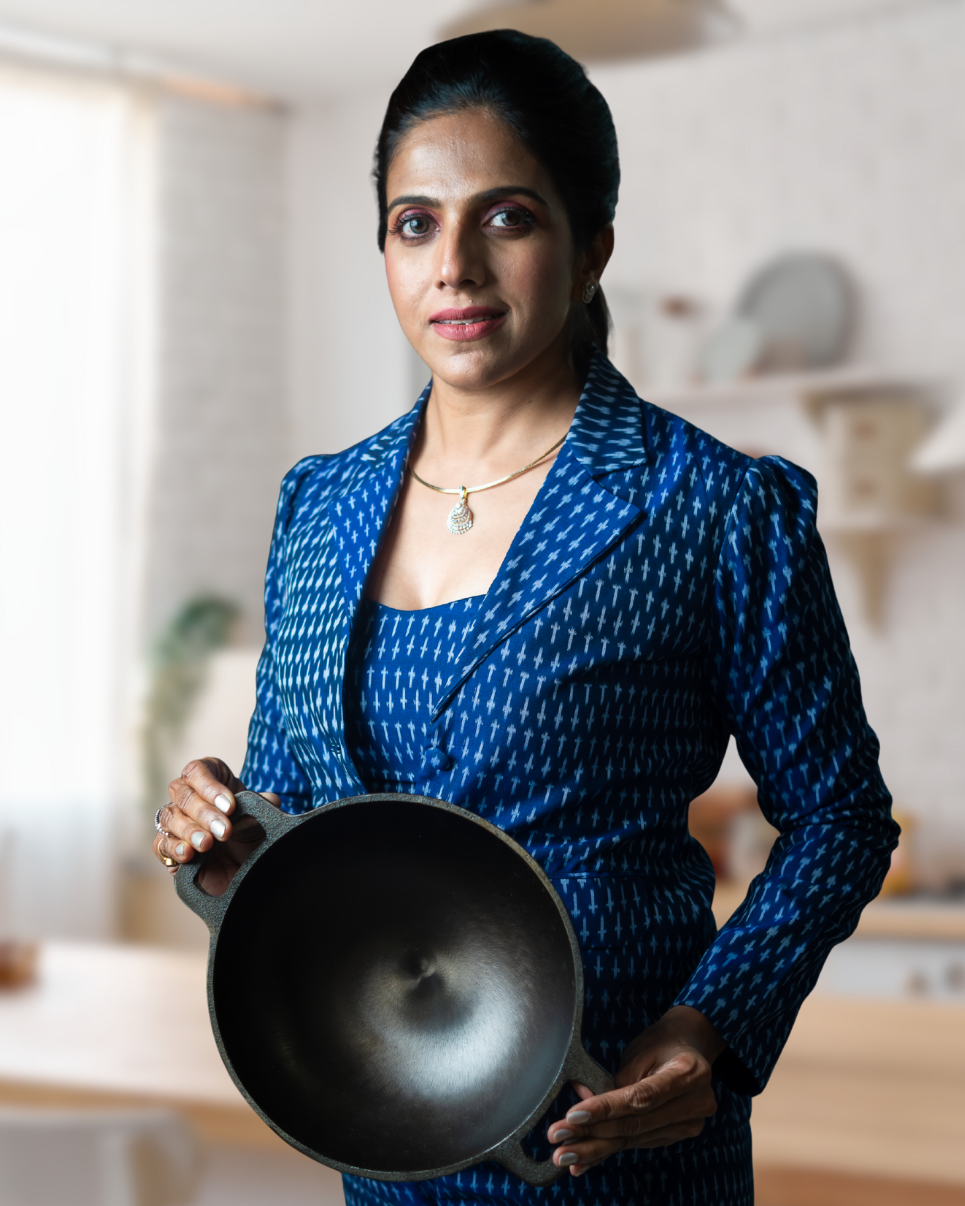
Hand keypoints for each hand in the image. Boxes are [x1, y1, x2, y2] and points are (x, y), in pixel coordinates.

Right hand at [153, 757, 280, 895]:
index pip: (198, 771)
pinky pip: (161, 844)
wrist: (247, 871)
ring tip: (207, 844)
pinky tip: (188, 853)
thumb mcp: (261, 820)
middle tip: (224, 831)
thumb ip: (263, 808)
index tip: (230, 806)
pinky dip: (174, 848)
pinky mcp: (169, 849)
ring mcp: (177, 823)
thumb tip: (271, 800)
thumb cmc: (251, 836)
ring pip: (169, 817)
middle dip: (205, 813)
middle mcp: (190, 797)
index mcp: (210, 779)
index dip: (211, 786)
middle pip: (183, 794)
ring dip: (189, 830)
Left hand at [547, 1006, 724, 1175]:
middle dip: (593, 1133)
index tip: (573, 1116)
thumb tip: (584, 1103)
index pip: (641, 1097)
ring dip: (596, 1147)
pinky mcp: (677, 1135)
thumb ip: (618, 1079)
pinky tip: (585, 1160)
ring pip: (634, 1139)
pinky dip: (609, 1150)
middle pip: (636, 1124)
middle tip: (559, 1138)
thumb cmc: (663, 1043)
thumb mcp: (642, 1050)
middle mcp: (695, 1104)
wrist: (690, 1048)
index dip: (605, 1108)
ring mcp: (689, 1124)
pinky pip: (638, 1143)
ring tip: (565, 1153)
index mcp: (689, 1073)